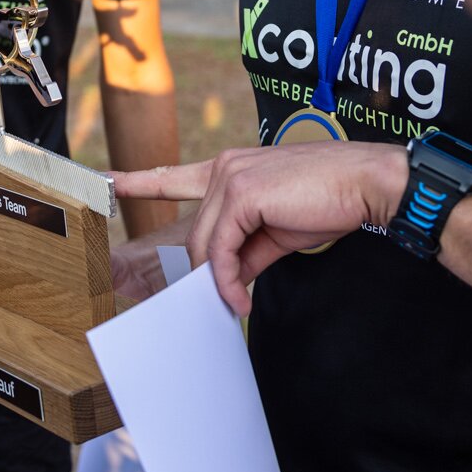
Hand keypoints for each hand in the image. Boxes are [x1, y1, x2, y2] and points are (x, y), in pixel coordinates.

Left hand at [112, 142, 408, 316]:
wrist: (364, 185)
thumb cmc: (328, 202)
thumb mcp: (277, 231)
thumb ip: (245, 251)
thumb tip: (226, 281)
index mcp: (230, 171)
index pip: (174, 178)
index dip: (139, 182)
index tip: (108, 181)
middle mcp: (224, 169)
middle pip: (196, 234)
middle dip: (203, 274)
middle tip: (223, 302)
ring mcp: (230, 177)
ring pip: (205, 245)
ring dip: (220, 282)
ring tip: (238, 302)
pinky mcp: (242, 193)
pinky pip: (222, 250)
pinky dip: (229, 280)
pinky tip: (241, 297)